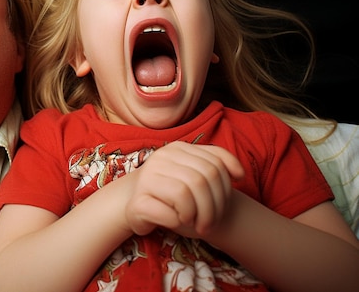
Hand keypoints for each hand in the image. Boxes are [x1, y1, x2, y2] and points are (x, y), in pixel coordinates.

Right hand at [124, 141, 243, 236]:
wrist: (134, 206)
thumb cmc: (171, 194)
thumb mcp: (194, 175)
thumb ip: (215, 166)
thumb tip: (239, 174)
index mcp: (177, 148)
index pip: (215, 163)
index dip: (226, 187)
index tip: (226, 204)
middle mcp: (160, 157)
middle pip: (202, 179)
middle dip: (214, 206)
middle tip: (211, 222)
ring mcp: (147, 178)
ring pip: (185, 193)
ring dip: (198, 215)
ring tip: (197, 224)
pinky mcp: (138, 201)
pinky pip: (169, 211)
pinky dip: (180, 221)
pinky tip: (178, 222)